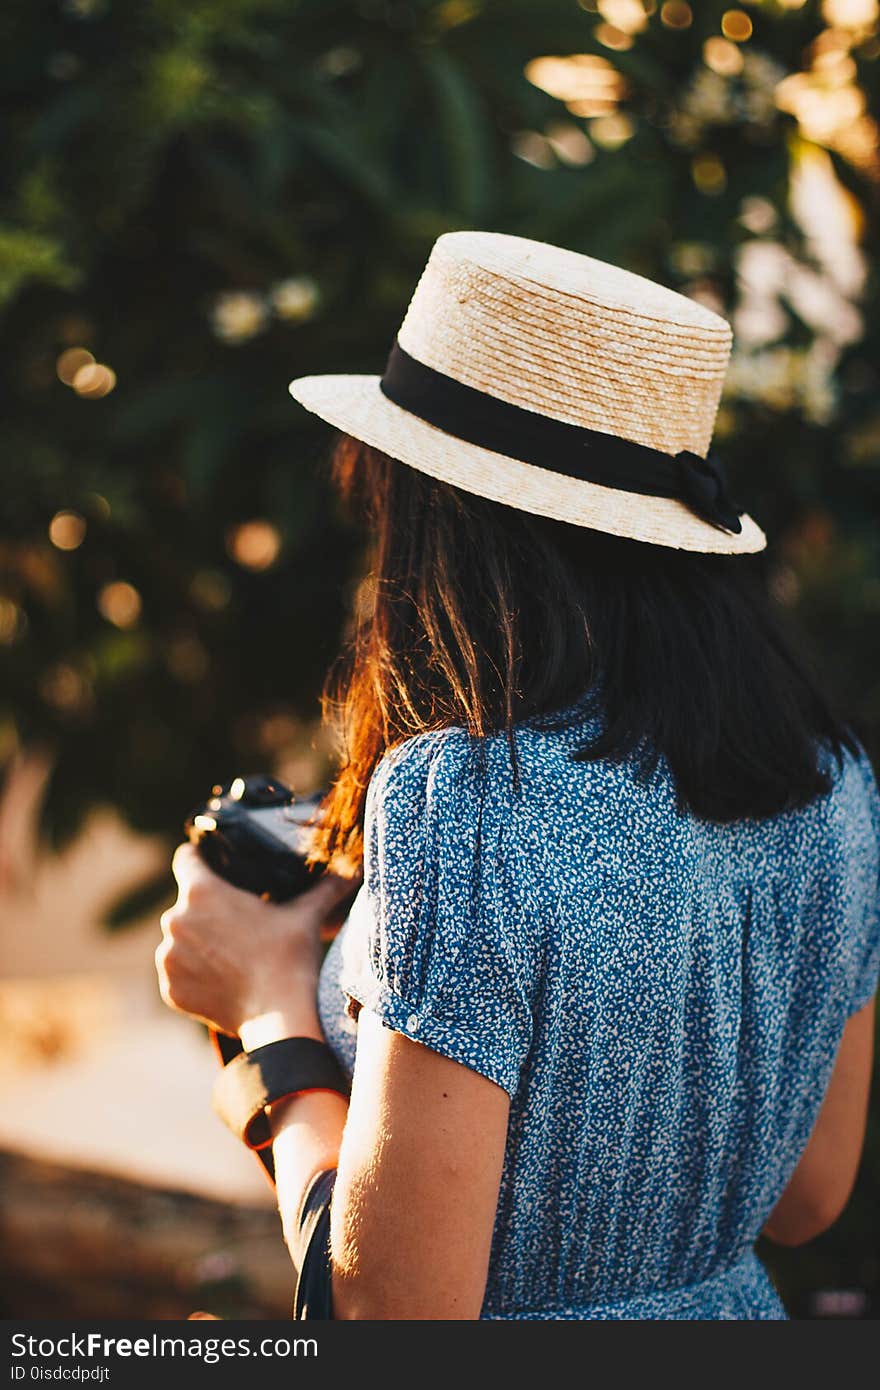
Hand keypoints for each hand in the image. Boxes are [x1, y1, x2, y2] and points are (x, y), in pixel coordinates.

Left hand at [155, 842, 357, 1045]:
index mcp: (202, 892)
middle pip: (187, 904)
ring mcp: (168, 957)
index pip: (186, 858)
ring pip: (181, 940)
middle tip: (238, 923)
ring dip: (199, 944)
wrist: (279, 1019)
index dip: (200, 858)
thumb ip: (325, 886)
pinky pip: (178, 973)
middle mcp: (176, 920)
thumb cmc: (290, 959)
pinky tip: (224, 980)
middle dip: (208, 910)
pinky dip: (195, 975)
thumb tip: (353, 870)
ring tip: (233, 955)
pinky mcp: (170, 989)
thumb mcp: (306, 915)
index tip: (213, 867)